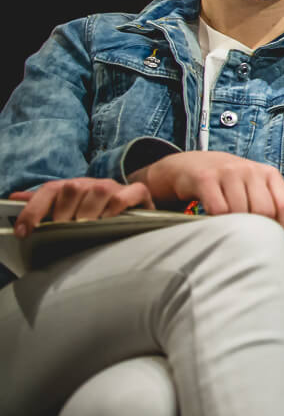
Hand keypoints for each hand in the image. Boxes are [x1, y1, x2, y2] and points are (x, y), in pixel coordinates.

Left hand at [10, 178, 154, 237]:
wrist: (134, 206)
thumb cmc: (95, 213)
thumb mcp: (67, 209)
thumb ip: (42, 204)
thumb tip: (13, 198)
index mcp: (72, 186)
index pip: (48, 190)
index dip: (33, 210)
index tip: (23, 232)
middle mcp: (92, 183)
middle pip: (73, 188)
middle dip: (63, 213)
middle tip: (61, 232)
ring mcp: (115, 187)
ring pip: (99, 191)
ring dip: (89, 213)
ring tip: (85, 229)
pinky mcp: (137, 193)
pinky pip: (124, 197)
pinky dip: (115, 209)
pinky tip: (110, 221)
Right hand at [130, 151, 283, 243]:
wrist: (191, 164)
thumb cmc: (229, 185)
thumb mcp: (253, 187)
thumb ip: (269, 206)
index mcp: (269, 174)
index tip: (280, 248)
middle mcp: (251, 170)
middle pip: (265, 211)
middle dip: (260, 232)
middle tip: (252, 247)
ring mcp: (228, 172)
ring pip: (241, 212)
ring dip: (237, 229)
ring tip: (232, 238)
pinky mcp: (205, 178)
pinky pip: (218, 209)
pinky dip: (219, 223)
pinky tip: (216, 227)